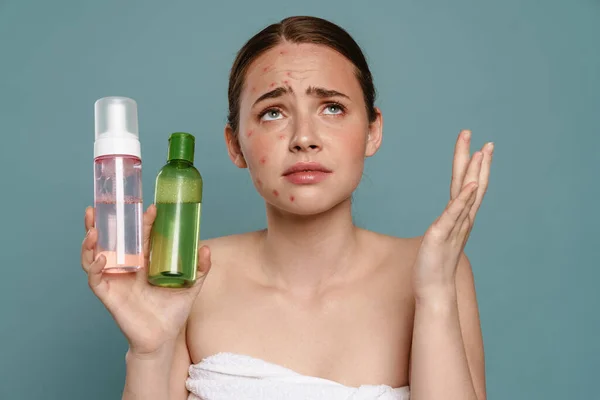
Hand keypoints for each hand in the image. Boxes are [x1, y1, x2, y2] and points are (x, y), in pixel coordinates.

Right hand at [80, 205, 211, 355]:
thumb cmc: (173, 312)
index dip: (142, 221)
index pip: (140, 236)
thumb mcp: (191, 287)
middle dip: (103, 223)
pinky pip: (95, 278)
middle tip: (101, 206)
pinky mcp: (108, 294)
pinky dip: (94, 266)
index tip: (151, 208)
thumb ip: (200, 269)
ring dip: (91, 241)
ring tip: (93, 229)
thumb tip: (205, 248)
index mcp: (144, 262)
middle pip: (111, 240)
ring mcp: (116, 280)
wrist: (163, 338)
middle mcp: (127, 267)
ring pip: (95, 255)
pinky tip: (101, 258)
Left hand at [412, 130, 492, 301]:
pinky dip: (464, 198)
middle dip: (477, 161)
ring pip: (467, 195)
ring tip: (481, 152)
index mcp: (459, 217)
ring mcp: (454, 226)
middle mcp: (461, 219)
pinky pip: (454, 213)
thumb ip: (446, 224)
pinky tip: (470, 185)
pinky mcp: (442, 234)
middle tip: (485, 140)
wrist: (434, 288)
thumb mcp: (439, 236)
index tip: (480, 146)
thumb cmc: (433, 263)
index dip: (474, 166)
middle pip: (472, 185)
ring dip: (475, 173)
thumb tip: (445, 218)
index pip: (468, 186)